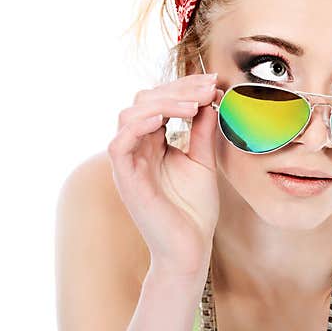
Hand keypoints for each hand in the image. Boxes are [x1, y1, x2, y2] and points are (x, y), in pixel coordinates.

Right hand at [107, 72, 223, 278]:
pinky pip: (119, 144)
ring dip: (163, 103)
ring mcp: (129, 163)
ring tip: (194, 104)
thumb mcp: (203, 161)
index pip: (160, 101)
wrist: (191, 248)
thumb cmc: (194, 210)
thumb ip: (203, 131)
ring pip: (130, 115)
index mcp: (154, 143)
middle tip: (208, 88)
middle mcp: (137, 148)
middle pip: (144, 101)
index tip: (213, 81)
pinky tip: (163, 119)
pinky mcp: (125, 180)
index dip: (184, 86)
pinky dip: (138, 126)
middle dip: (177, 89)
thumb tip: (210, 98)